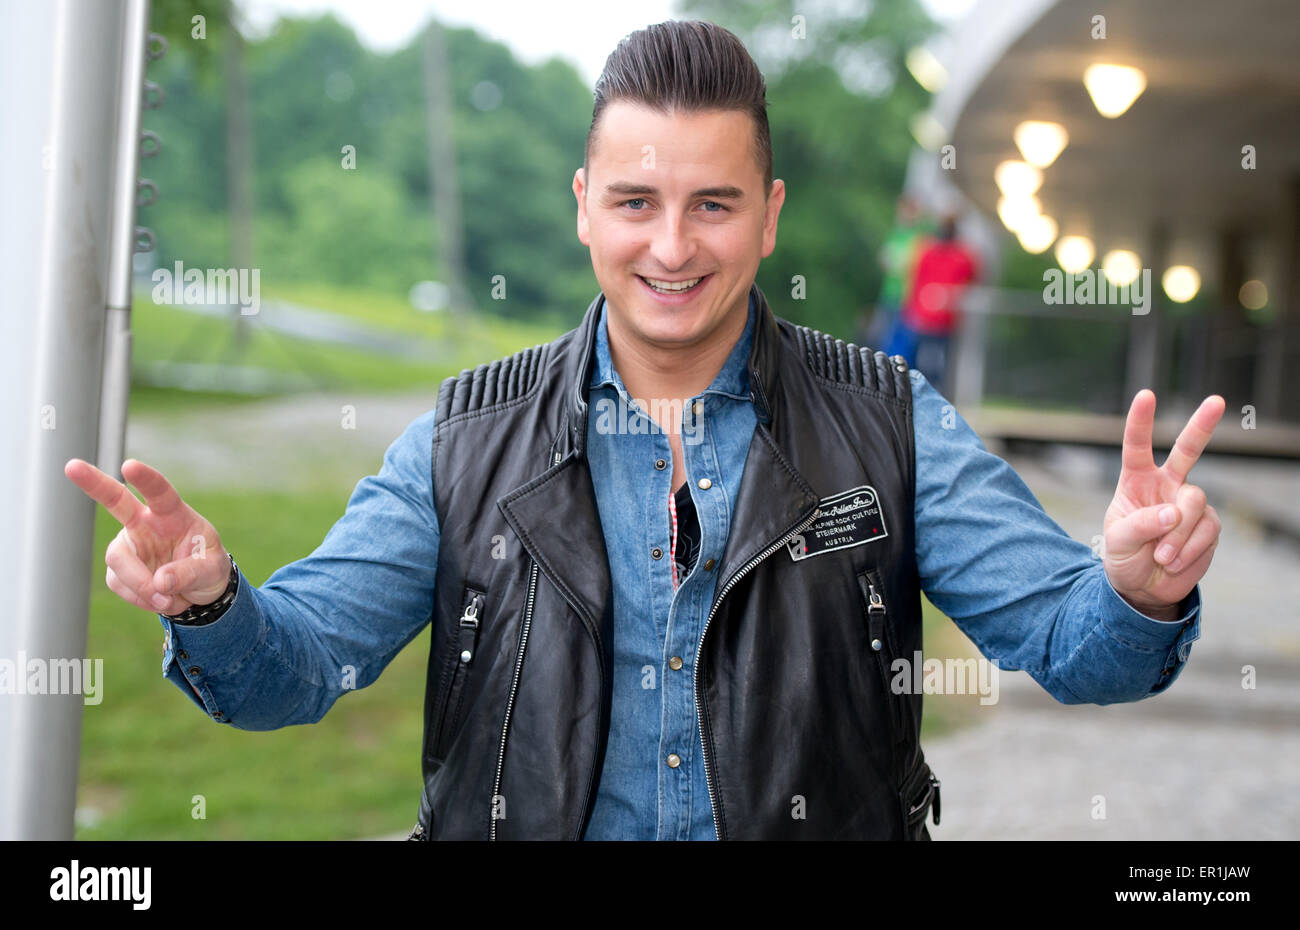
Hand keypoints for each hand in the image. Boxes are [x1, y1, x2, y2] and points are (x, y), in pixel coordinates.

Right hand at [64, 458, 229, 615]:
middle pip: (116, 500)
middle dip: (94, 483)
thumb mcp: (213, 568)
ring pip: (118, 559)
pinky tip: (161, 600)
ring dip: (141, 584)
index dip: (145, 479)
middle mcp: (145, 523)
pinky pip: (119, 583)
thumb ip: (190, 572)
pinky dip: (141, 597)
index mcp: (173, 514)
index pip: (160, 492)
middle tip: (72, 466)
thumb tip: (160, 582)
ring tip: (170, 599)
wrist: (199, 590)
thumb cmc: (208, 566)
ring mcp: (128, 544)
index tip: (130, 466)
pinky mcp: (118, 568)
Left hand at [1102, 390, 1224, 617]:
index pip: (1137, 447)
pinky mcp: (1208, 526)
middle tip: (1216, 400)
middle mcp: (1166, 485)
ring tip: (1161, 557)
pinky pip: (1205, 531)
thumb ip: (1141, 524)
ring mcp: (1190, 504)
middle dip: (1201, 425)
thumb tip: (1174, 512)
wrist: (1143, 588)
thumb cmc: (1124, 557)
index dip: (1141, 422)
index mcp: (1136, 481)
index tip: (1146, 394)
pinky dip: (1188, 549)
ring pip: (1193, 505)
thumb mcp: (1118, 541)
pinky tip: (1173, 562)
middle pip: (1187, 450)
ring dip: (1176, 535)